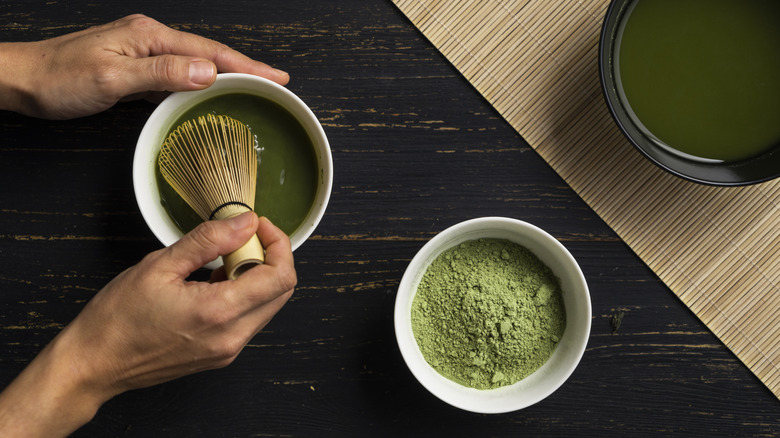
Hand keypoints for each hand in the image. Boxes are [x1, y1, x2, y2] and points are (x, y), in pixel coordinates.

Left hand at [0, 14, 288, 118]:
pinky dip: (201, 83)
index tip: (276, 77)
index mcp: (150, 37)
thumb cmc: (59, 79)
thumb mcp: (111, 78)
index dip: (246, 65)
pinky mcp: (136, 67)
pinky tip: (211, 93)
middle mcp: (150, 39)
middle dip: (245, 67)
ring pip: (196, 63)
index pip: (209, 51)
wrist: (22, 80)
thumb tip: (206, 72)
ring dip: (226, 75)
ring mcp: (143, 52)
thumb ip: (161, 74)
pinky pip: (178, 74)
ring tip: (254, 86)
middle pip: (209, 53)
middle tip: (277, 82)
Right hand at [0, 212, 295, 436]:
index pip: (280, 276)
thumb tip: (244, 222)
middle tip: (239, 240)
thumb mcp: (159, 265)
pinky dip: (243, 295)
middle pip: (282, 291)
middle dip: (270, 258)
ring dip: (256, 277)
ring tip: (219, 262)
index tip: (257, 226)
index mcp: (219, 312)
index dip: (277, 244)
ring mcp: (229, 350)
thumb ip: (208, 240)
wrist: (95, 364)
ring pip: (268, 305)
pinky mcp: (221, 354)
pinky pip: (250, 319)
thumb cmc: (118, 318)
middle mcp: (232, 336)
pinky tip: (213, 283)